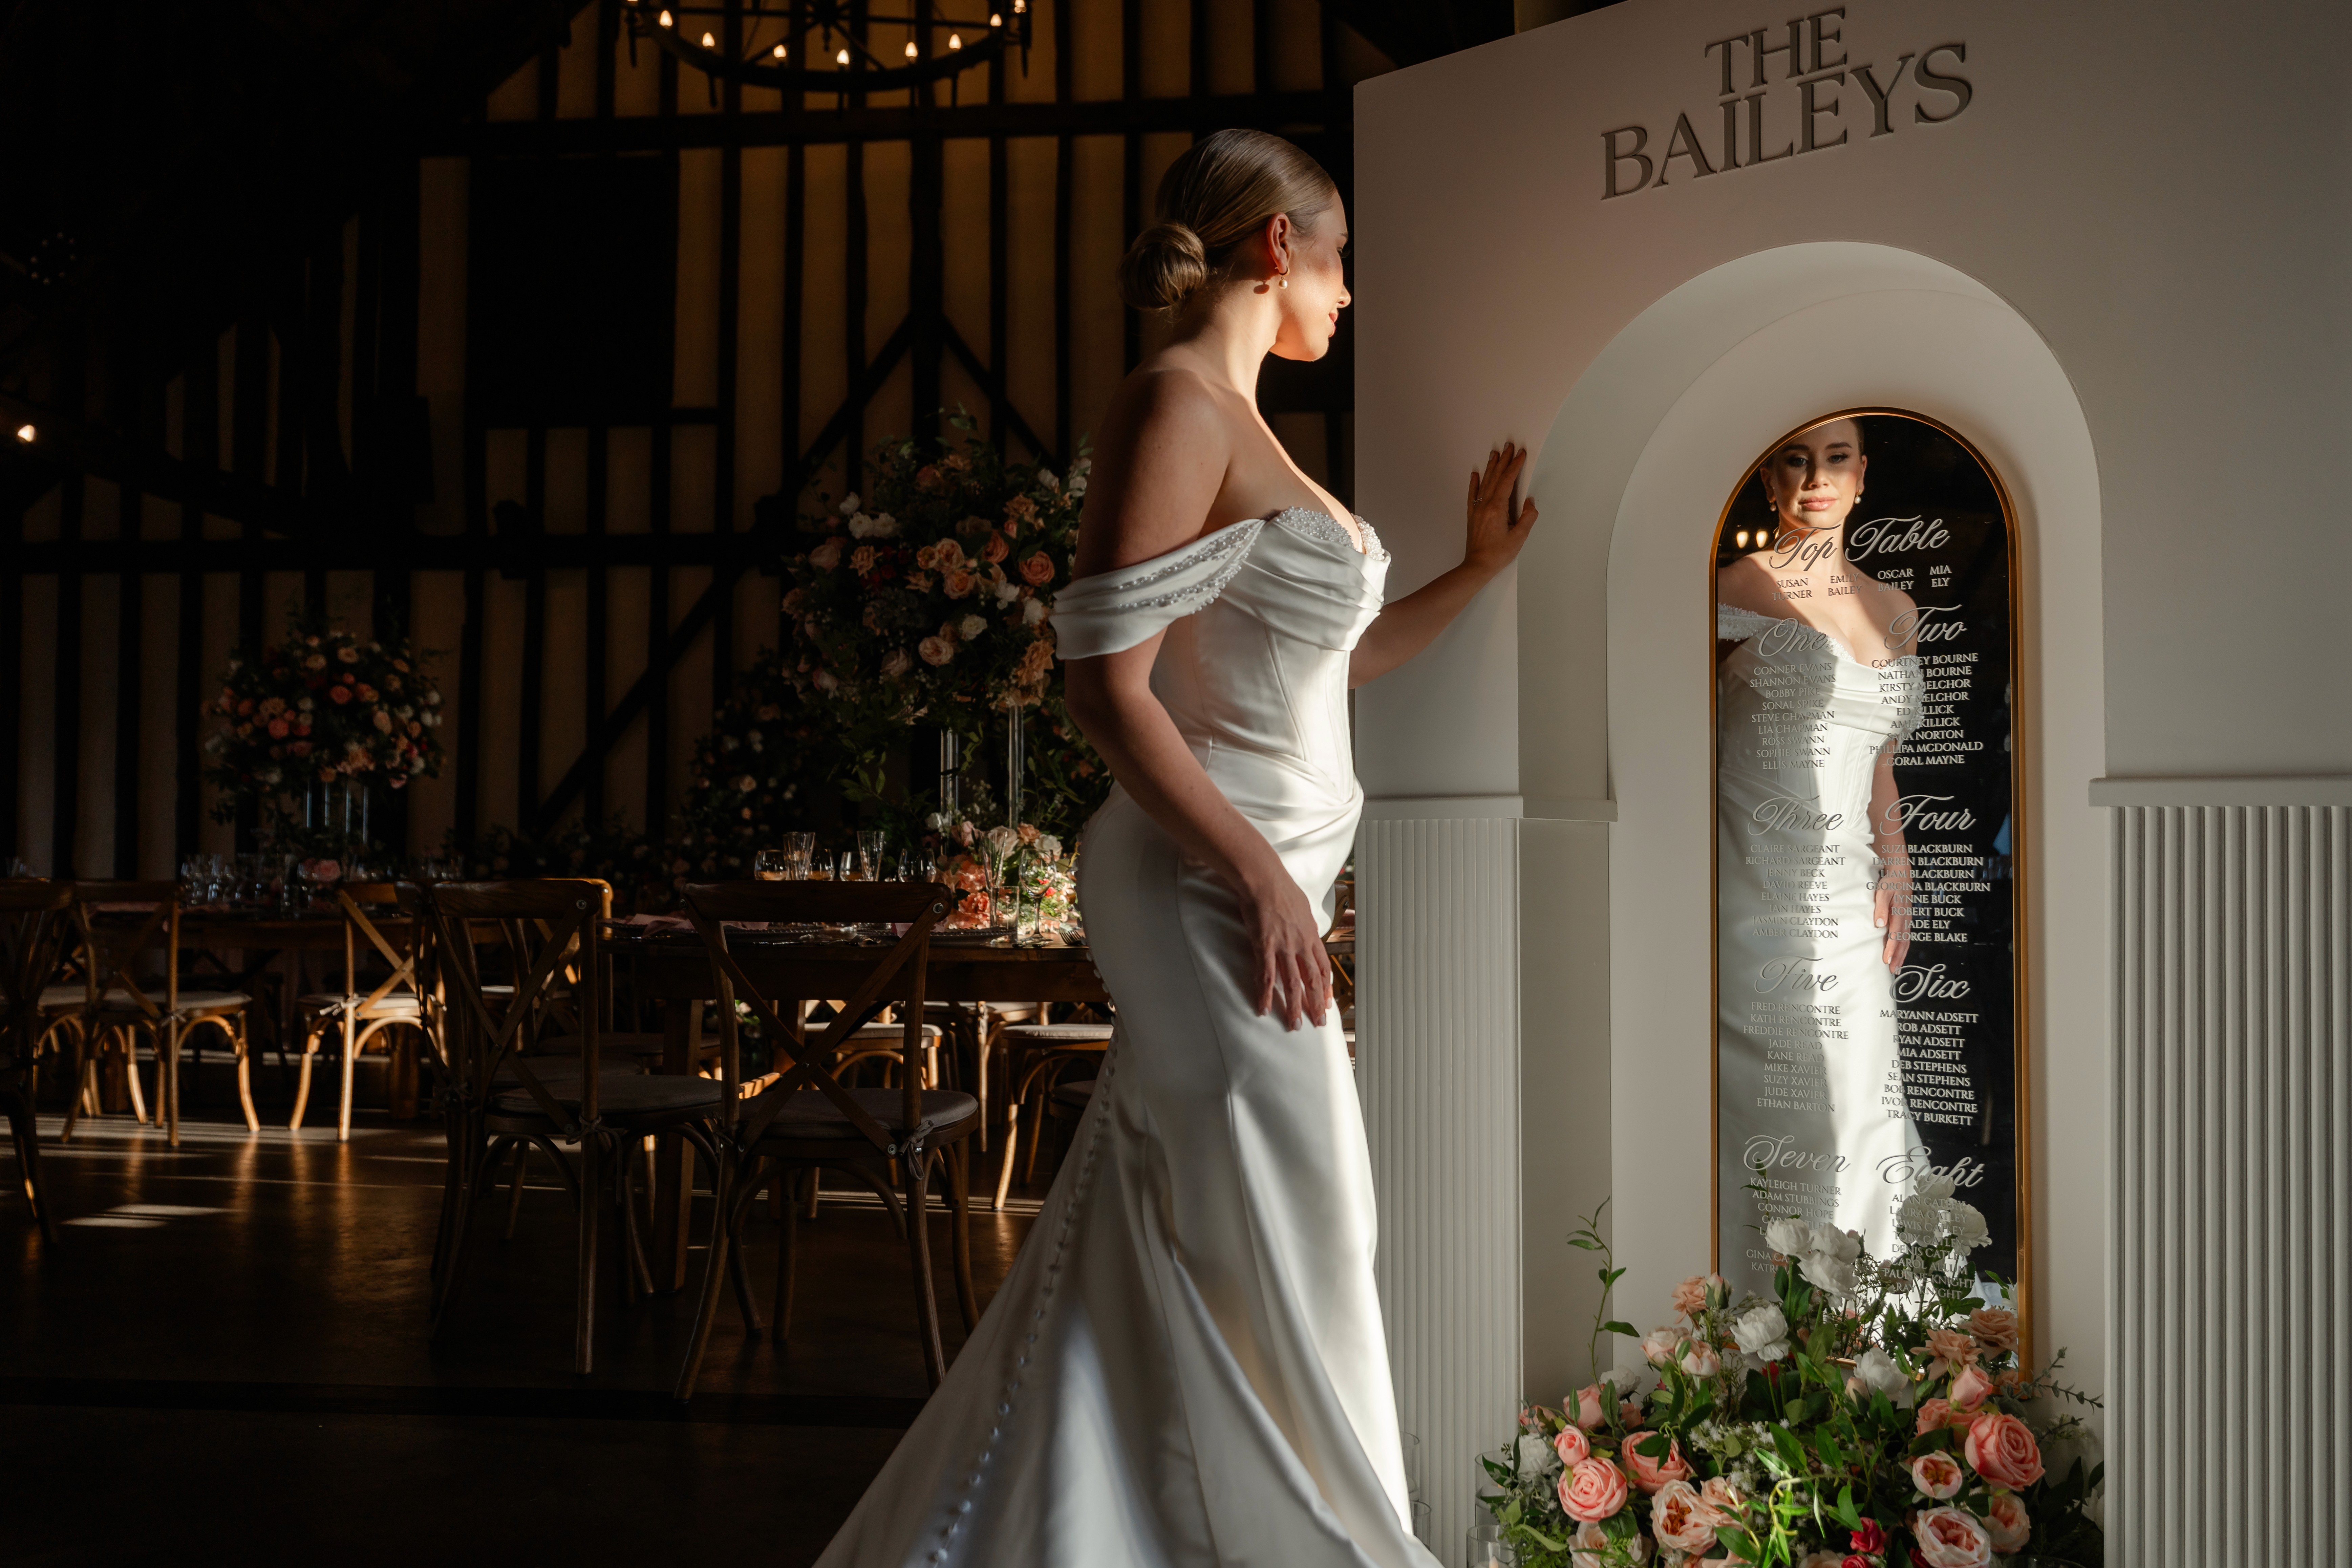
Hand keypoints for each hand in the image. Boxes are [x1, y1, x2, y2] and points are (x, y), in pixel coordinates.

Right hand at [1240, 869, 1331, 1030]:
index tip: (1328, 1002)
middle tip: (1318, 1023)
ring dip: (1294, 1007)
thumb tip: (1308, 930)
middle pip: (1312, 980)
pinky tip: (1263, 1008)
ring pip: (1292, 983)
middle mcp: (1301, 944)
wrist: (1264, 879)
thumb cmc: (1281, 888)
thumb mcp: (1302, 907)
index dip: (1326, 987)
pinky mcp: (1264, 946)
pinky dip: (1264, 995)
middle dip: (1316, 1004)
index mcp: (1311, 935)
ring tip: (1294, 1025)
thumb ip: (1306, 924)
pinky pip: (1265, 976)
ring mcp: (1283, 946)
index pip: (1323, 967)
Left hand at [1464, 442, 1539, 577]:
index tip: (1521, 454)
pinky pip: (1472, 495)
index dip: (1515, 466)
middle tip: (1508, 445)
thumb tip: (1529, 502)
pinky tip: (1475, 474)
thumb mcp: (1519, 537)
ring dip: (1490, 467)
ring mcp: (1477, 509)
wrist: (1477, 566)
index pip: (1508, 481)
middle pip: (1496, 477)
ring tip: (1494, 453)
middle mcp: (1485, 505)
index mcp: (1497, 508)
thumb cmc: (1498, 554)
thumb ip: (1527, 518)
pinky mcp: (1472, 516)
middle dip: (1503, 460)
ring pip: (1484, 483)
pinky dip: (1474, 483)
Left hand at [1873, 849, 1911, 971]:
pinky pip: (1906, 937)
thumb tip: (1880, 924)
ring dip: (1901, 955)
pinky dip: (1904, 947)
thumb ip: (1881, 907)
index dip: (1891, 948)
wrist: (1901, 874)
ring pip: (1906, 941)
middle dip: (1897, 957)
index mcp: (1899, 913)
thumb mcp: (1882, 892)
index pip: (1895, 935)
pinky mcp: (1906, 919)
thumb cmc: (1891, 883)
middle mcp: (1905, 918)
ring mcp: (1907, 919)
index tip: (1886, 959)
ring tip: (1896, 968)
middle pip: (1902, 941)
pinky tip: (1900, 955)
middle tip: (1892, 970)